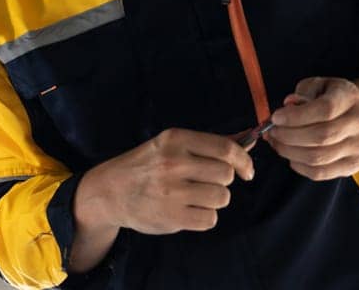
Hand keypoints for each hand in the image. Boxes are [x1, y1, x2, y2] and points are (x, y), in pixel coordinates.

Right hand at [67, 128, 253, 270]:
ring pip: (221, 198)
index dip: (243, 161)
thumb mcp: (170, 145)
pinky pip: (210, 219)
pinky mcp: (172, 217)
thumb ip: (208, 145)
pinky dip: (204, 217)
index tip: (246, 171)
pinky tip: (189, 210)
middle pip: (226, 175)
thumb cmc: (146, 166)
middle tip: (207, 183)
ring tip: (195, 197)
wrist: (109, 192)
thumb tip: (249, 141)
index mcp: (175, 139)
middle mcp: (174, 163)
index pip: (225, 148)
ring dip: (214, 199)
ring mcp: (172, 192)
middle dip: (223, 181)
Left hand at [266, 77, 358, 180]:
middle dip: (288, 136)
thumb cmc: (339, 98)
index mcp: (352, 99)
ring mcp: (358, 149)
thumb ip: (304, 92)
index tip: (276, 117)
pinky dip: (299, 166)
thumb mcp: (323, 85)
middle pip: (320, 136)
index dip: (296, 116)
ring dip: (290, 152)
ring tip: (276, 143)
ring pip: (318, 158)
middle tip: (272, 131)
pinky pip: (320, 173)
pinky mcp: (353, 167)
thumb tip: (288, 105)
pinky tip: (291, 155)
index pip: (324, 110)